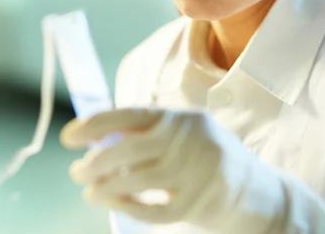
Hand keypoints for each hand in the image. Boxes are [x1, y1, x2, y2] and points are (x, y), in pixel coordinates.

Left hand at [60, 108, 286, 232]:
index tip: (68, 137)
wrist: (256, 190)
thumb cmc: (206, 157)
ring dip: (105, 187)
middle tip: (78, 171)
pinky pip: (154, 209)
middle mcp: (190, 140)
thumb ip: (148, 133)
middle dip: (94, 162)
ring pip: (138, 180)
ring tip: (89, 190)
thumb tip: (98, 137)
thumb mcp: (183, 133)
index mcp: (182, 118)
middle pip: (129, 150)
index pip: (131, 115)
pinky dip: (127, 207)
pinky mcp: (200, 203)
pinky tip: (113, 203)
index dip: (95, 124)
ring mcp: (197, 172)